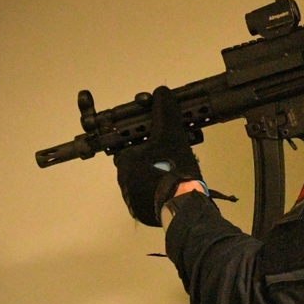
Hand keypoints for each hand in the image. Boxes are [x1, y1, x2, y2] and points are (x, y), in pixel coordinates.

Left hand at [114, 86, 203, 225]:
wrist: (181, 204)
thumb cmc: (172, 167)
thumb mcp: (171, 134)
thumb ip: (165, 112)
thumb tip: (161, 92)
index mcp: (125, 159)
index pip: (131, 145)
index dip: (147, 142)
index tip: (161, 144)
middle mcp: (122, 179)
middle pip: (137, 162)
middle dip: (152, 159)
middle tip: (171, 158)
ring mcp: (131, 198)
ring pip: (142, 180)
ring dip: (155, 175)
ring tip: (175, 174)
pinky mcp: (141, 211)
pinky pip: (148, 196)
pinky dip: (158, 191)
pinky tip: (173, 188)